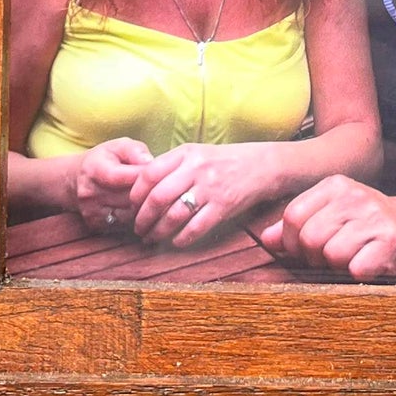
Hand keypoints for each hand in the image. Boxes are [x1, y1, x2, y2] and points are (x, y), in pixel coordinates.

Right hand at [69, 139, 154, 233]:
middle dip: (147, 192)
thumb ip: (135, 151)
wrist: (77, 179)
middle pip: (129, 197)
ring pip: (130, 213)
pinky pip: (124, 223)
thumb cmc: (106, 160)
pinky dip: (135, 216)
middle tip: (160, 186)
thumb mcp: (119, 146)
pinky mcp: (95, 224)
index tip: (158, 173)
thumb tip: (150, 161)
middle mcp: (89, 192)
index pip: (122, 177)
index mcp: (94, 169)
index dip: (144, 176)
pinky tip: (140, 207)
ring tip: (151, 196)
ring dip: (143, 206)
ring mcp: (91, 210)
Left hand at [130, 142, 274, 245]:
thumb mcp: (197, 153)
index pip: (149, 173)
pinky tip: (175, 242)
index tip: (131, 205)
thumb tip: (142, 186)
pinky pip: (195, 227)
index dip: (135, 194)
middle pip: (158, 197)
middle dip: (143, 218)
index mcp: (186, 153)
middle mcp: (196, 169)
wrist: (263, 165)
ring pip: (174, 215)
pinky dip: (181, 238)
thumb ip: (172, 165)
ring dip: (158, 231)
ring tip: (151, 238)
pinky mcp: (224, 206)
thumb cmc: (225, 161)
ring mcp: (211, 188)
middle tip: (138, 228)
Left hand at [259, 176, 395, 280]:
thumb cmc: (367, 226)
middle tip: (331, 258)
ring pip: (332, 253)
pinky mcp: (391, 240)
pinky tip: (368, 265)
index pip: (293, 215)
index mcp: (335, 185)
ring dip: (338, 266)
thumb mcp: (332, 215)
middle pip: (310, 237)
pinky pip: (356, 267)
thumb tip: (266, 238)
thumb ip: (298, 225)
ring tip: (351, 259)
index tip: (305, 250)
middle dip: (315, 256)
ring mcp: (375, 216)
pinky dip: (357, 274)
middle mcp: (355, 195)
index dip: (292, 241)